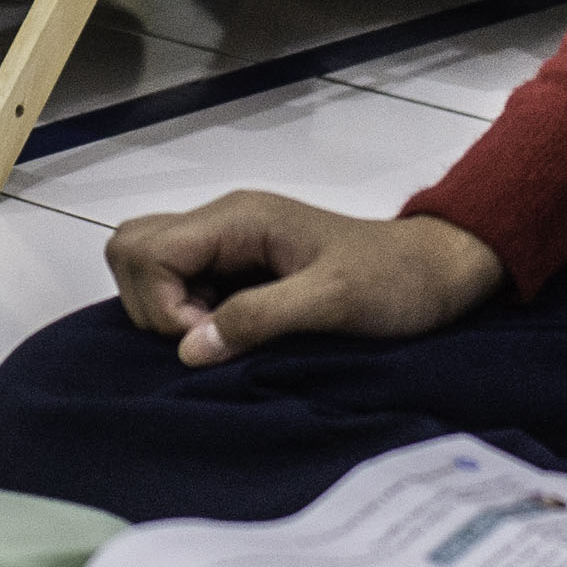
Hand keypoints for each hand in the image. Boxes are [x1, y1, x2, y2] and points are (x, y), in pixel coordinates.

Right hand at [107, 192, 506, 365]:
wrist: (435, 273)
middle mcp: (224, 222)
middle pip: (132, 248)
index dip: (161, 304)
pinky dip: (186, 315)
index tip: (209, 338)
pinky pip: (180, 285)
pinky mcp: (236, 267)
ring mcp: (228, 243)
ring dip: (166, 311)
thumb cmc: (394, 282)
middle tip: (206, 338)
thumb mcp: (333, 301)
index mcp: (239, 218)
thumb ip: (259, 319)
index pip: (147, 249)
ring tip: (220, 338)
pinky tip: (230, 336)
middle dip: (150, 304)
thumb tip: (190, 348)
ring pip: (149, 266)